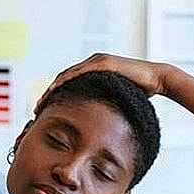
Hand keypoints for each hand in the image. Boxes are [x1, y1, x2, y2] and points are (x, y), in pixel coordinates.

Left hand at [35, 53, 166, 109]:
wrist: (156, 79)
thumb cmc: (140, 94)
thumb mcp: (116, 104)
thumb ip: (104, 111)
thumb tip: (99, 132)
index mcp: (93, 74)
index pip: (68, 85)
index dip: (55, 98)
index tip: (44, 111)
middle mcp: (92, 64)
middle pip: (63, 80)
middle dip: (48, 94)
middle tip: (37, 109)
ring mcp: (96, 62)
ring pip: (66, 76)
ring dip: (52, 89)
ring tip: (41, 103)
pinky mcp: (102, 63)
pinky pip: (78, 73)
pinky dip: (65, 82)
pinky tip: (54, 92)